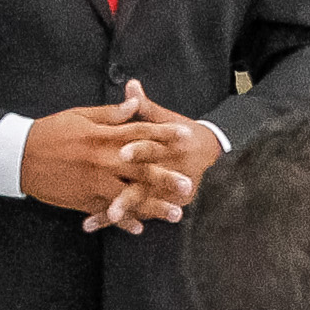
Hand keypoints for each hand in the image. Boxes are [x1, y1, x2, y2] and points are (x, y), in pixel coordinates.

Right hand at [17, 100, 189, 218]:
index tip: (188, 136)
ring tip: (175, 214)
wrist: (19, 155)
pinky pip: (108, 212)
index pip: (141, 132)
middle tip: (189, 185)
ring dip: (153, 206)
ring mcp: (93, 183)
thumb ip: (110, 114)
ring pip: (128, 196)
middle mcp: (101, 160)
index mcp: (102, 136)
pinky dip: (123, 220)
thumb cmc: (51, 131)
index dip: (166, 134)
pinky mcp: (82, 199)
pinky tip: (140, 227)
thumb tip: (135, 103)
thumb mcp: (80, 116)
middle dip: (166, 178)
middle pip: (140, 169)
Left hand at [81, 80, 226, 233]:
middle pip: (149, 183)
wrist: (213, 155)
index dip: (139, 149)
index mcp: (169, 145)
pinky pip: (141, 213)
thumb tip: (131, 85)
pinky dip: (121, 221)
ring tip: (106, 216)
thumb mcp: (167, 120)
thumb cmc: (183, 134)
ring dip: (124, 210)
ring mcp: (169, 190)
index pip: (153, 146)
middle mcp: (170, 170)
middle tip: (112, 205)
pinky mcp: (166, 202)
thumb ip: (145, 107)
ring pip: (144, 202)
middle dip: (130, 195)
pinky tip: (95, 223)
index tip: (123, 152)